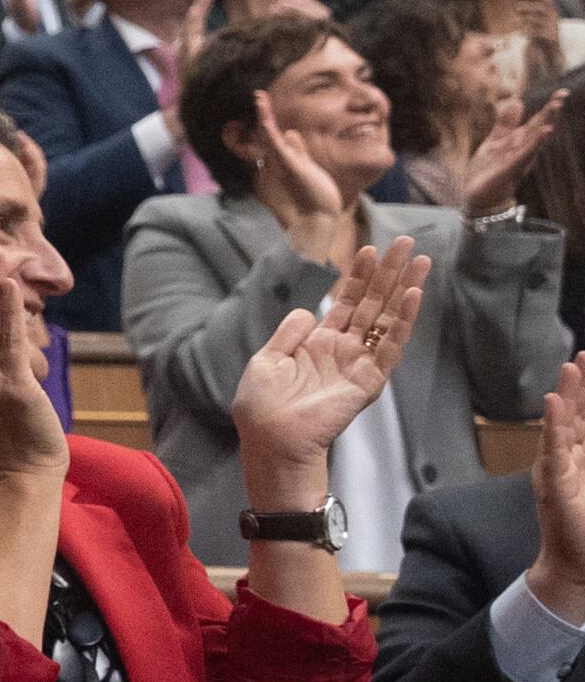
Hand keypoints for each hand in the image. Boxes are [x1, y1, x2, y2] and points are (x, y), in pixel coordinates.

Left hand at [233, 236, 427, 488]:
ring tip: (419, 261)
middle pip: (373, 303)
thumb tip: (308, 311)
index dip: (357, 275)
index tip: (368, 248)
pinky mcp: (368, 380)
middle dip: (388, 273)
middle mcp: (343, 349)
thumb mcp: (267, 359)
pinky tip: (412, 297)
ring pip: (388, 319)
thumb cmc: (262, 406)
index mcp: (318, 342)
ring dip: (404, 290)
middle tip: (405, 243)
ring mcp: (359, 363)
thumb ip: (289, 333)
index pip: (345, 301)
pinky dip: (403, 322)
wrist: (268, 439)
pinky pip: (389, 347)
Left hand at [462, 93, 557, 216]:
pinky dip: (535, 143)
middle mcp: (523, 150)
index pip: (535, 122)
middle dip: (550, 112)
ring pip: (535, 139)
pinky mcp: (511, 169)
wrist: (477, 197)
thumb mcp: (494, 142)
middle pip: (538, 128)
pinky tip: (545, 131)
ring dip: (545, 123)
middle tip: (563, 95)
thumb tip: (517, 101)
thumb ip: (505, 124)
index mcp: (518, 142)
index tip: (562, 92)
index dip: (547, 108)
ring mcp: (519, 159)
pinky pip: (525, 154)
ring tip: (555, 107)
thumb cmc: (488, 171)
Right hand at [527, 356, 584, 626]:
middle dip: (583, 385)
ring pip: (564, 426)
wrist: (578, 567)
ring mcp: (560, 469)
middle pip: (579, 414)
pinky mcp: (554, 485)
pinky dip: (554, 426)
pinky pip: (553, 450)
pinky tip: (553, 404)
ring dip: (568, 396)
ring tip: (571, 368)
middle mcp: (572, 458)